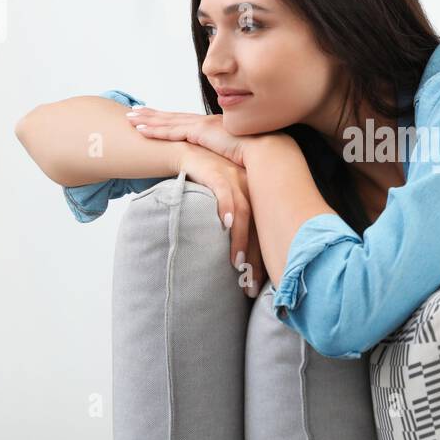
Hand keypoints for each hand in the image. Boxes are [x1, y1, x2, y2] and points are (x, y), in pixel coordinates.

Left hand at [127, 108, 251, 166]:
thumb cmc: (259, 158)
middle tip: (134, 112)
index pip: (186, 122)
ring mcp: (202, 125)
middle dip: (153, 115)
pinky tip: (140, 131)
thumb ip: (228, 160)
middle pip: (173, 118)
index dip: (169, 119)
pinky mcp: (200, 132)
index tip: (155, 117)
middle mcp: (206, 122)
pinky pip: (171, 132)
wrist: (268, 151)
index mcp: (215, 127)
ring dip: (147, 120)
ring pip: (168, 122)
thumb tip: (225, 171)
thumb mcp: (239, 156)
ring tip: (130, 118)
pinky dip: (154, 130)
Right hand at [169, 141, 265, 298]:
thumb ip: (231, 230)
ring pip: (244, 212)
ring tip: (238, 266)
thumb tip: (237, 268)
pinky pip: (224, 190)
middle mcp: (251, 184)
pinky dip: (226, 209)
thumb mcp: (219, 206)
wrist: (173, 151)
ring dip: (241, 241)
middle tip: (251, 288)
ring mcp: (233, 175)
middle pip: (261, 226)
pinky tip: (226, 227)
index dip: (263, 261)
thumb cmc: (196, 184)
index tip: (258, 288)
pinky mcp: (214, 168)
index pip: (266, 233)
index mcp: (257, 195)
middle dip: (256, 259)